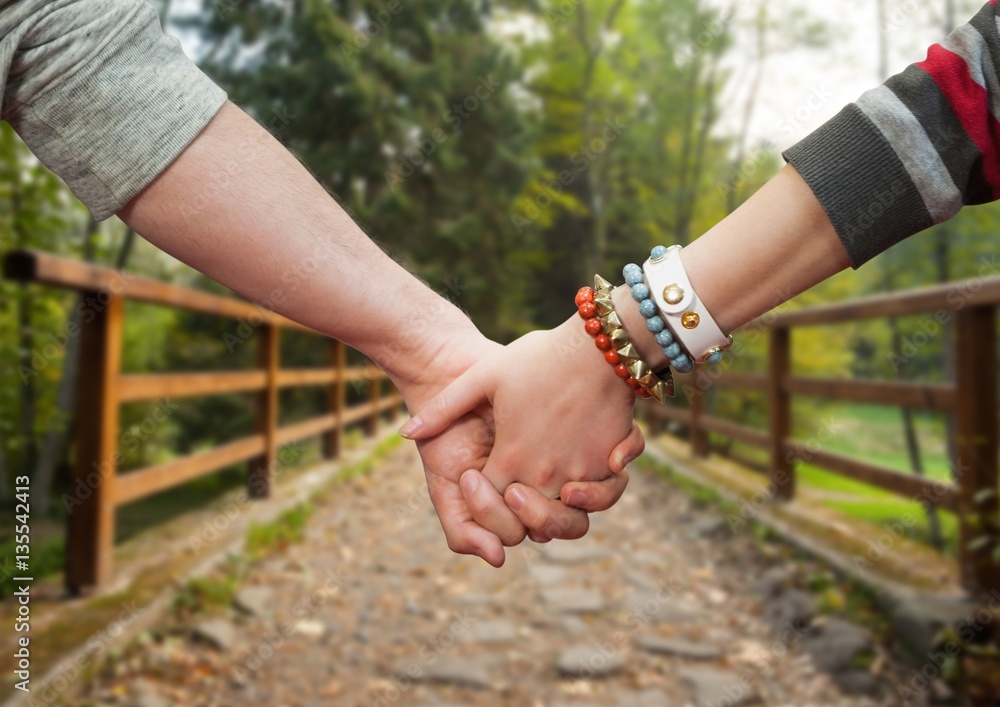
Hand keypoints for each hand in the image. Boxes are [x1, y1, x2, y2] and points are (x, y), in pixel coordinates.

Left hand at [402, 315, 641, 543]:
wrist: (599, 344)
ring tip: (549, 485)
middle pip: (529, 520)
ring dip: (555, 509)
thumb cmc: (539, 357)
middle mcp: (546, 475)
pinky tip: (582, 474)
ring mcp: (581, 473)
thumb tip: (407, 431)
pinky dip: (593, 492)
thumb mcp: (482, 377)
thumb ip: (443, 409)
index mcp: (511, 459)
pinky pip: (602, 495)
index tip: (482, 472)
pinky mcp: (609, 464)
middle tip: (513, 486)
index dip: (484, 498)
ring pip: (567, 515)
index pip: (491, 502)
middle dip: (518, 511)